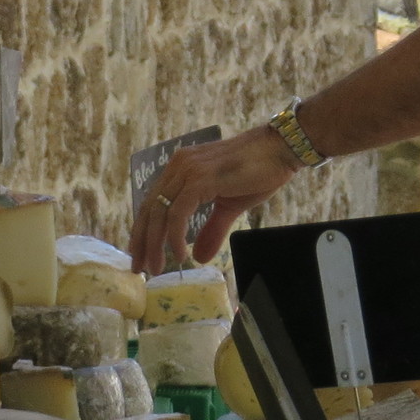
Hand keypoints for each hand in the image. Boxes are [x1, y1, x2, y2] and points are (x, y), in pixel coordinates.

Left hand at [129, 127, 301, 271]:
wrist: (280, 150)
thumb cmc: (258, 172)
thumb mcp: (230, 207)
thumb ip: (212, 229)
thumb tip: (198, 257)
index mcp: (181, 169)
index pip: (152, 204)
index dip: (143, 232)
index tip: (140, 257)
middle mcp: (179, 167)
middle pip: (149, 209)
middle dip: (141, 242)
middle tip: (140, 269)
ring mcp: (188, 171)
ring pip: (159, 213)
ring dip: (154, 244)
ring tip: (156, 268)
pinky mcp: (201, 179)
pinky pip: (178, 213)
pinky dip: (175, 236)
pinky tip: (180, 254)